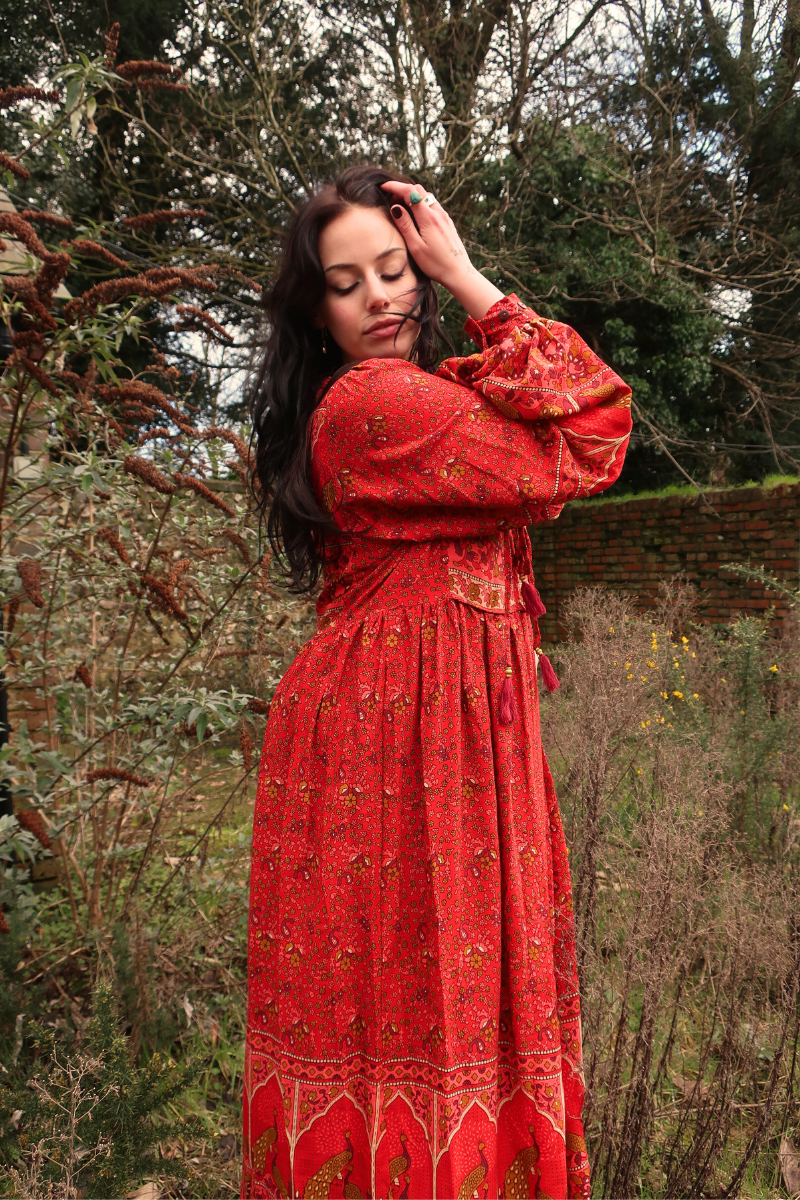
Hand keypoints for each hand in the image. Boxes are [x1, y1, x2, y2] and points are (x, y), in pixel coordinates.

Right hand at [380, 181, 503, 319]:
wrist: (459, 273)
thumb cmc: (436, 264)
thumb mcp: (416, 247)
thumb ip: (405, 226)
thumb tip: (395, 208)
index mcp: (429, 218)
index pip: (410, 192)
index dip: (395, 186)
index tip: (383, 186)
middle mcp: (438, 213)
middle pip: (418, 189)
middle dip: (402, 189)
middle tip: (389, 199)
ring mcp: (445, 216)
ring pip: (426, 196)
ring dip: (412, 195)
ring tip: (400, 206)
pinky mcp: (447, 222)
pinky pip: (432, 204)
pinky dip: (421, 203)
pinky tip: (415, 214)